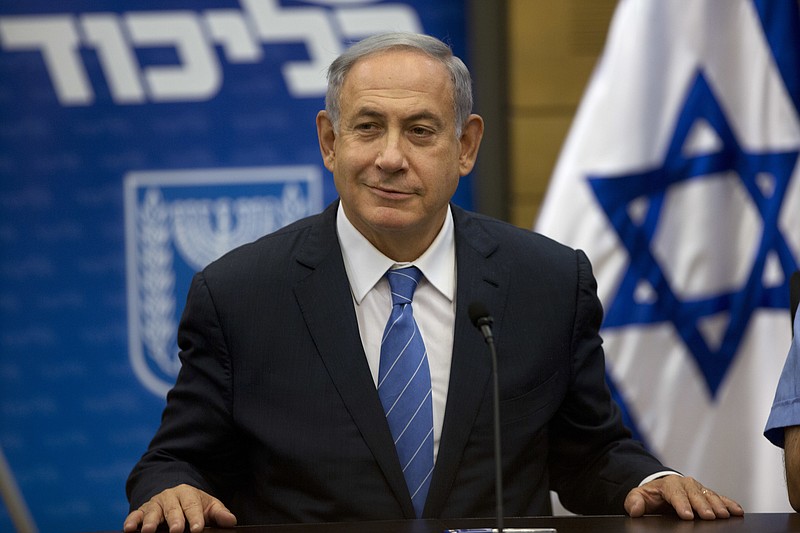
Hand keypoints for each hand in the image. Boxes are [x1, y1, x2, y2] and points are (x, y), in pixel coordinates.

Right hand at [123, 484, 236, 532]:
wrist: (174, 493)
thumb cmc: (193, 504)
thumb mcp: (207, 506)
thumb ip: (219, 513)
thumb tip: (231, 521)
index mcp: (188, 494)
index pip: (193, 507)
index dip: (195, 518)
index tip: (198, 529)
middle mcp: (171, 497)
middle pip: (173, 509)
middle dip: (174, 520)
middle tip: (177, 531)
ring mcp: (155, 504)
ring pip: (153, 512)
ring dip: (150, 521)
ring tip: (148, 531)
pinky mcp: (142, 510)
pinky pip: (135, 515)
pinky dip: (131, 521)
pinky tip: (129, 529)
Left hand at [624, 475, 743, 519]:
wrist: (662, 489)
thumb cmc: (651, 496)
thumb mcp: (639, 497)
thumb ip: (634, 502)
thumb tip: (635, 510)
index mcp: (668, 484)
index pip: (675, 493)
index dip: (681, 503)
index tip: (687, 514)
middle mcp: (685, 484)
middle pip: (695, 493)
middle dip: (702, 505)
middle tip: (709, 516)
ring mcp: (698, 489)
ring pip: (709, 495)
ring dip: (718, 504)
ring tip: (725, 514)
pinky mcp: (707, 495)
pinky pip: (720, 498)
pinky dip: (729, 503)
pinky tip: (737, 511)